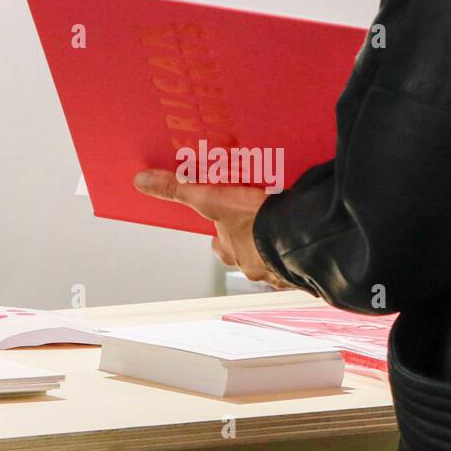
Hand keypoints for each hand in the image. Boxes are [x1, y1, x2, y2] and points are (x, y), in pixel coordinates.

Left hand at [133, 170, 292, 288]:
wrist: (302, 236)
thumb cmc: (256, 222)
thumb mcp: (211, 198)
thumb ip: (178, 188)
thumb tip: (141, 181)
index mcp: (235, 251)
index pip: (221, 246)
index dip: (220, 236)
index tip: (221, 228)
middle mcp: (257, 266)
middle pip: (248, 255)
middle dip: (251, 242)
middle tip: (256, 224)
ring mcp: (284, 270)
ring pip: (276, 261)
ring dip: (277, 249)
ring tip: (283, 230)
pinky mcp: (308, 269)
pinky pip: (302, 264)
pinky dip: (302, 253)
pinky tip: (308, 240)